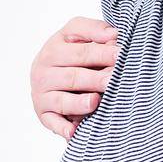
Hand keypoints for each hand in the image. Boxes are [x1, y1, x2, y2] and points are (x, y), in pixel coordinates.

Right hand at [29, 16, 117, 138]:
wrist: (44, 72)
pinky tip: (73, 132)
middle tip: (113, 80)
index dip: (102, 53)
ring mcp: (42, 95)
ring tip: (95, 102)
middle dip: (95, 79)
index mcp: (53, 49)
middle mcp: (43, 72)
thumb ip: (93, 29)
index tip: (120, 55)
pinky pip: (53, 123)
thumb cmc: (67, 52)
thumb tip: (114, 34)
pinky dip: (63, 128)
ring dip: (79, 103)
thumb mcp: (75, 33)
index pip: (80, 52)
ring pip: (62, 100)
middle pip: (73, 77)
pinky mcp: (43, 114)